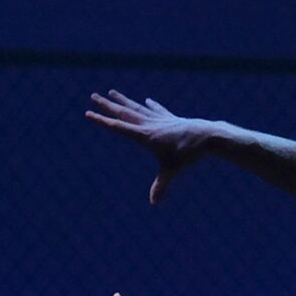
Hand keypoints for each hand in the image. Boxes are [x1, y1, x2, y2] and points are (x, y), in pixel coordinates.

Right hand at [85, 91, 219, 204]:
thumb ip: (161, 186)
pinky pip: (157, 110)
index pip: (118, 127)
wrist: (208, 137)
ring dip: (124, 100)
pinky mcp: (172, 119)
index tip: (88, 113)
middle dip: (107, 105)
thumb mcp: (172, 171)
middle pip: (124, 113)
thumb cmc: (188, 155)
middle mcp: (150, 124)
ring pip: (137, 108)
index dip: (102, 121)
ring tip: (111, 92)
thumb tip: (154, 203)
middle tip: (93, 96)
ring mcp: (161, 119)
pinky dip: (151, 106)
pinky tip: (147, 100)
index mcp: (145, 136)